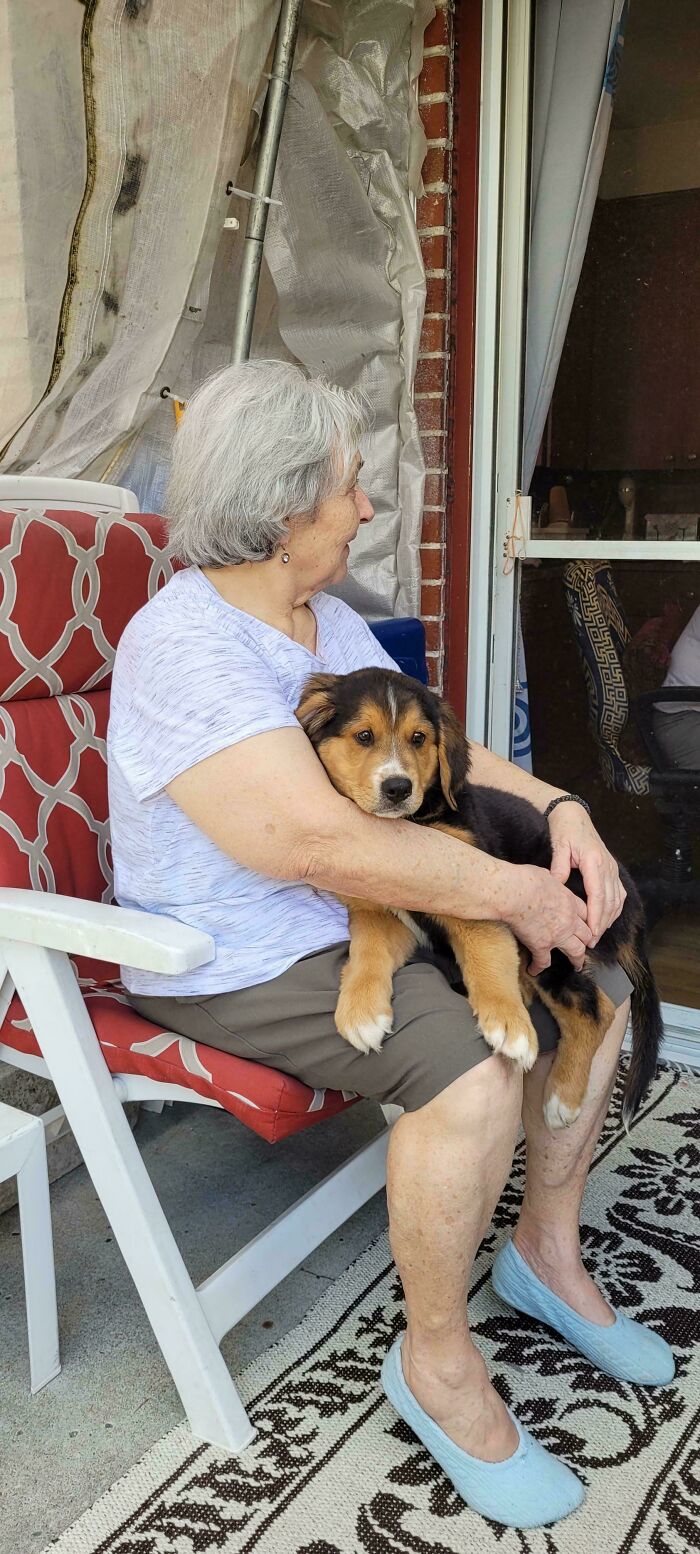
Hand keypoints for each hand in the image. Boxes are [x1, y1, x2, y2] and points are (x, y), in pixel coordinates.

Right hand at [503, 865, 593, 973]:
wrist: (514, 893)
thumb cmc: (525, 880)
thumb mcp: (546, 875)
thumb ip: (551, 880)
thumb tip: (547, 879)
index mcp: (570, 901)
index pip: (585, 914)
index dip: (586, 921)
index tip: (585, 926)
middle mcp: (569, 920)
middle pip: (586, 934)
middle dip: (587, 941)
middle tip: (586, 946)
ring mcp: (557, 935)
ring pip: (576, 951)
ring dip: (577, 960)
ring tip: (577, 966)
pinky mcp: (541, 945)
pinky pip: (543, 961)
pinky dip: (539, 967)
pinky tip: (534, 970)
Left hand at [547, 803, 625, 943]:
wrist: (574, 814)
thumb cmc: (564, 830)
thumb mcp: (559, 847)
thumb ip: (559, 868)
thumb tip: (557, 887)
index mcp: (595, 862)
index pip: (599, 896)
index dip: (596, 917)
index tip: (590, 933)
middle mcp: (608, 866)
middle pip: (610, 902)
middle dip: (602, 924)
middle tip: (591, 942)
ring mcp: (612, 868)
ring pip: (617, 900)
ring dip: (608, 919)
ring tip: (597, 935)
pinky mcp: (612, 869)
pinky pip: (619, 893)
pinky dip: (614, 909)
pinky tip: (606, 919)